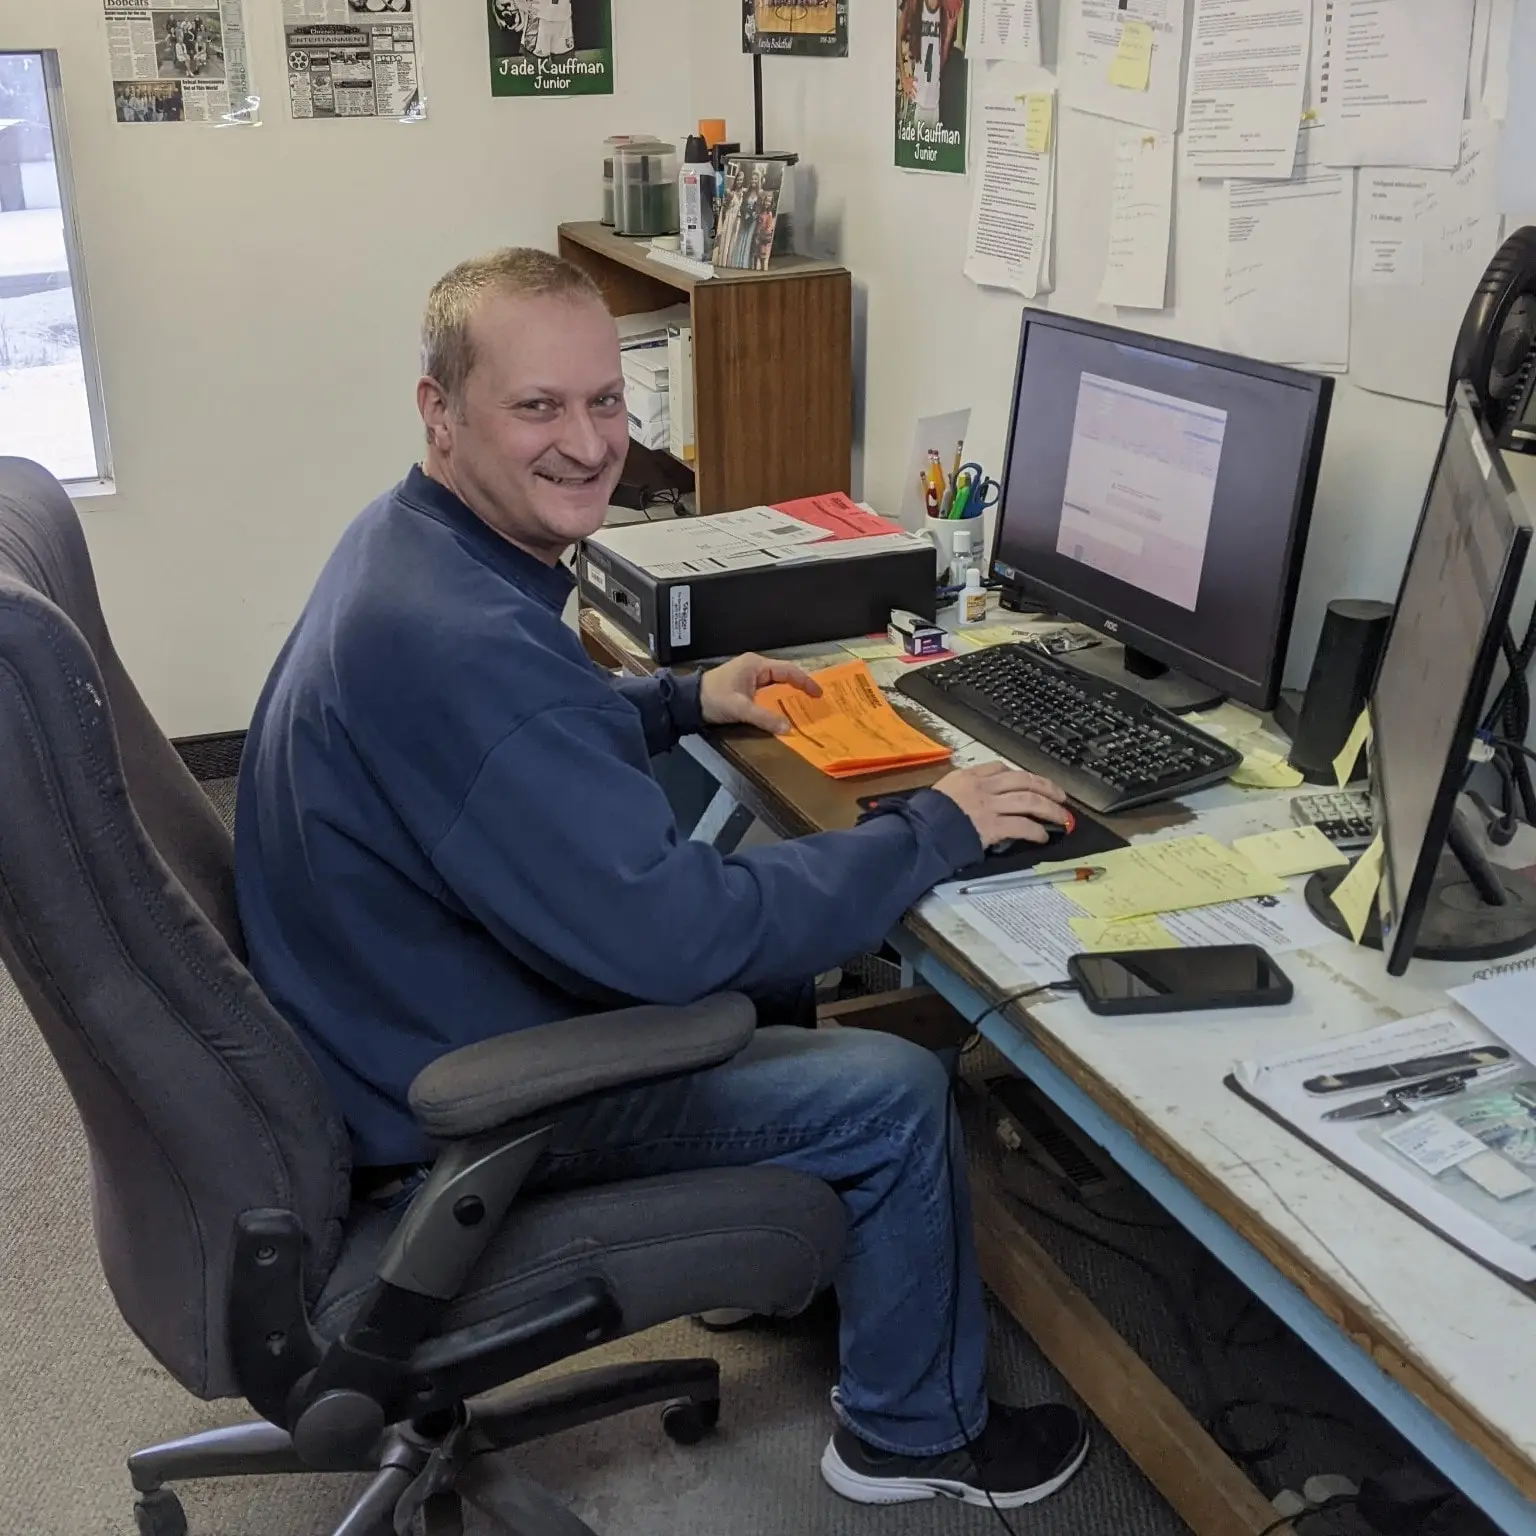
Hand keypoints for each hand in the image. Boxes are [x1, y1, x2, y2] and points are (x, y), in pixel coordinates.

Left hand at [699, 653, 821, 734]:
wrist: (688, 702)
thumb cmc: (713, 699)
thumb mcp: (740, 709)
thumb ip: (764, 718)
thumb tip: (787, 728)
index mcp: (755, 665)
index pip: (788, 671)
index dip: (805, 682)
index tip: (818, 694)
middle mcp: (755, 668)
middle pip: (784, 676)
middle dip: (799, 688)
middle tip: (815, 701)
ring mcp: (750, 676)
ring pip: (776, 684)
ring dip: (788, 695)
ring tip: (803, 706)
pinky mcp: (745, 686)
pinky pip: (767, 691)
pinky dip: (777, 700)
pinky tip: (783, 710)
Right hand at [932, 762, 1069, 846]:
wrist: (918, 831)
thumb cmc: (924, 816)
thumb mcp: (940, 792)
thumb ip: (959, 792)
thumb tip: (972, 800)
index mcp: (968, 776)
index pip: (998, 768)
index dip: (1018, 774)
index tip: (1028, 782)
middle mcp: (982, 787)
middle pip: (1023, 780)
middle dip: (1046, 787)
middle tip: (1060, 796)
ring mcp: (989, 806)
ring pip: (1029, 800)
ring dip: (1049, 809)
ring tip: (1062, 817)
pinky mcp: (992, 826)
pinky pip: (1021, 826)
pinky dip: (1035, 830)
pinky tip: (1042, 836)